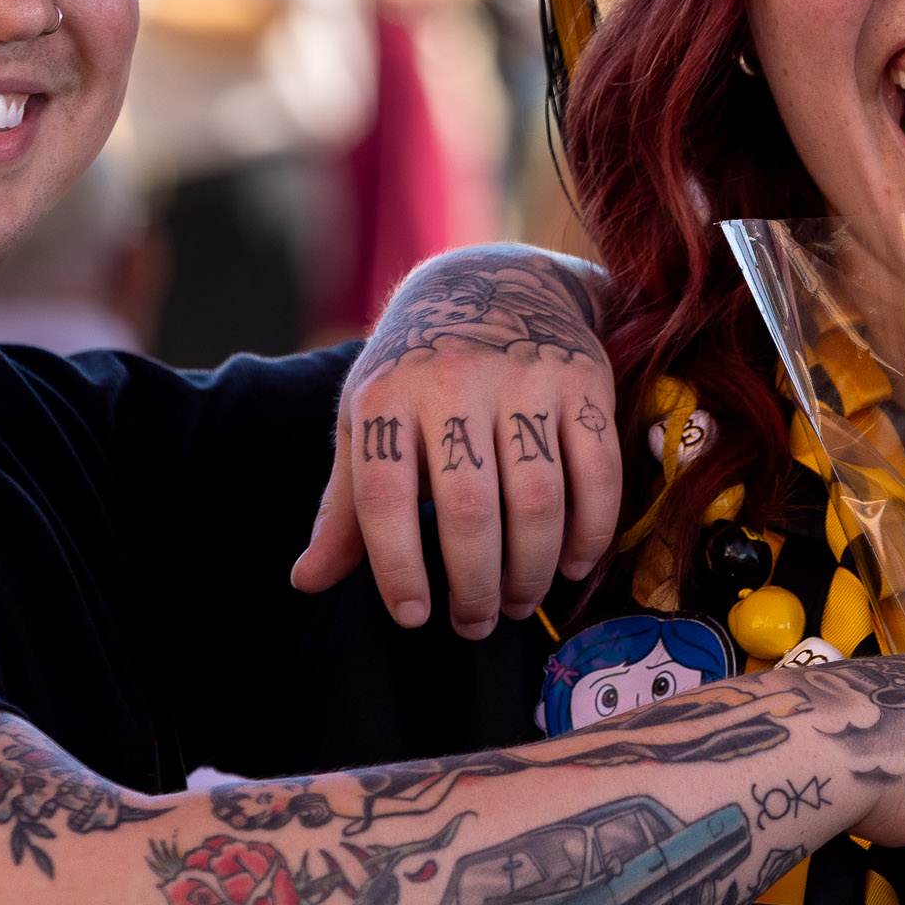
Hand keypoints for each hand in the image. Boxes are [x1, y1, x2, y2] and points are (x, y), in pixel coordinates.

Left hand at [292, 247, 621, 636]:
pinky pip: (597, 472)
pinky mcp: (584, 379)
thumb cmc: (416, 369)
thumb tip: (306, 581)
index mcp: (387, 394)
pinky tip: (573, 564)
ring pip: (538, 500)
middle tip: (476, 622)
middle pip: (469, 510)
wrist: (493, 281)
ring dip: (532, 570)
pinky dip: (590, 531)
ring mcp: (526, 378)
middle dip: (475, 585)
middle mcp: (455, 380)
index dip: (396, 566)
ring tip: (520, 602)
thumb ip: (346, 505)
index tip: (413, 616)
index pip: (384, 496)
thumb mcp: (367, 420)